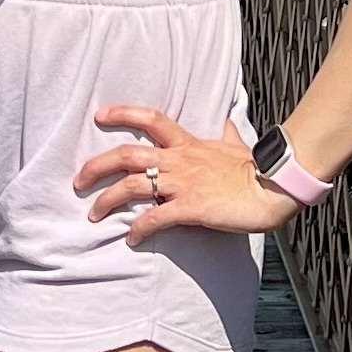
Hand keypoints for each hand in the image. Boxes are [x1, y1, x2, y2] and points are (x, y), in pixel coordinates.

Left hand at [75, 104, 286, 243]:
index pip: (150, 118)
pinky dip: (139, 229)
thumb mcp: (237, 143)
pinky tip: (131, 238)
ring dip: (107, 200)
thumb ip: (226, 133)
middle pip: (127, 154)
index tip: (100, 116)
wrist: (272, 188)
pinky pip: (155, 218)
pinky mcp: (190, 208)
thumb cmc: (255, 169)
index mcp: (188, 144)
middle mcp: (179, 160)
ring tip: (93, 214)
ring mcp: (183, 184)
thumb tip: (228, 120)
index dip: (123, 113)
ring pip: (132, 186)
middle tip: (78, 180)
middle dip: (97, 167)